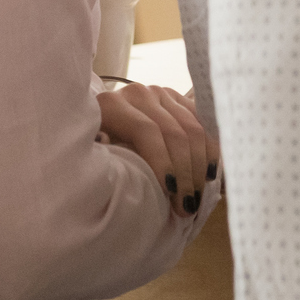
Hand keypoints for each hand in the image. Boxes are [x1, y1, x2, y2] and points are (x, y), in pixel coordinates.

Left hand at [97, 83, 218, 216]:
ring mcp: (160, 94)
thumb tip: (110, 156)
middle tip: (187, 205)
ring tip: (199, 195)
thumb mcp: (88, 156)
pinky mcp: (176, 98)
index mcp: (112, 105)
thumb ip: (99, 157)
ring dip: (200, 165)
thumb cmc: (92, 153)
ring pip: (192, 128)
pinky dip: (210, 149)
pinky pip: (202, 123)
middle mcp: (138, 94)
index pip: (146, 131)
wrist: (99, 129)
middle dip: (184, 172)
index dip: (162, 162)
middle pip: (173, 132)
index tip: (169, 193)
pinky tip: (211, 173)